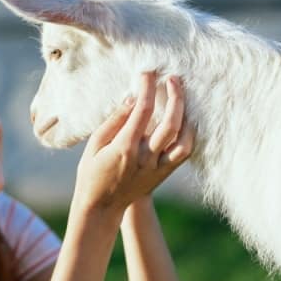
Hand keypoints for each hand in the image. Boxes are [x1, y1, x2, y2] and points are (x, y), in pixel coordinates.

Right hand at [72, 72, 193, 220]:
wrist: (101, 207)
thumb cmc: (92, 173)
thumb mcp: (95, 144)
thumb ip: (114, 121)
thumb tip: (132, 98)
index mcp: (125, 148)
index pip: (143, 111)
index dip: (147, 88)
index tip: (147, 73)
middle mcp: (145, 157)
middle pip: (171, 122)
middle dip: (175, 96)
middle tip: (173, 78)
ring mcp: (157, 167)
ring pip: (183, 138)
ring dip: (187, 114)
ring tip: (181, 97)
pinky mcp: (163, 174)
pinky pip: (184, 152)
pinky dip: (189, 133)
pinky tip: (185, 119)